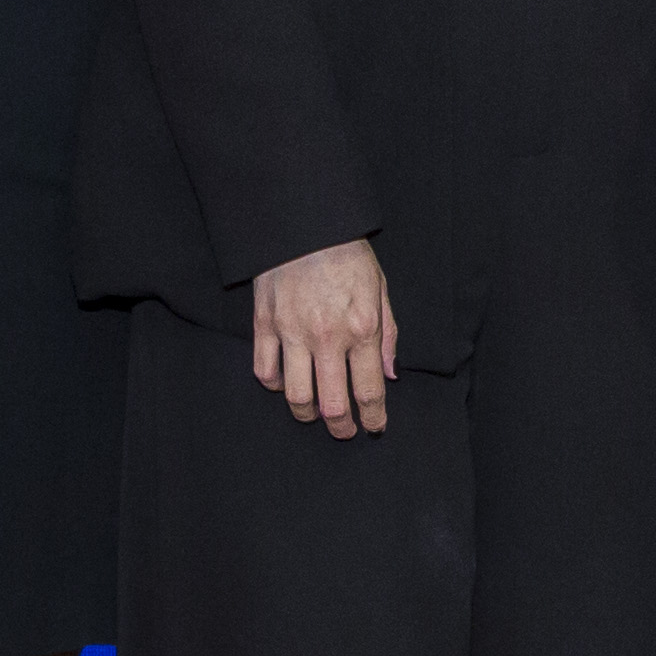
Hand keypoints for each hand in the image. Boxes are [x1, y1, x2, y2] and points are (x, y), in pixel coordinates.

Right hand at [255, 238, 398, 436]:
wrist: (305, 223)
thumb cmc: (348, 255)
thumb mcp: (380, 289)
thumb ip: (388, 335)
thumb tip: (390, 375)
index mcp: (362, 329)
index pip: (369, 390)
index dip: (374, 417)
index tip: (375, 426)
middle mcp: (327, 337)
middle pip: (332, 404)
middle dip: (341, 427)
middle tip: (344, 431)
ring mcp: (292, 332)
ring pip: (295, 396)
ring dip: (307, 414)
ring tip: (315, 414)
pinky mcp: (265, 325)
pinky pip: (265, 370)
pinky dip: (274, 385)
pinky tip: (285, 385)